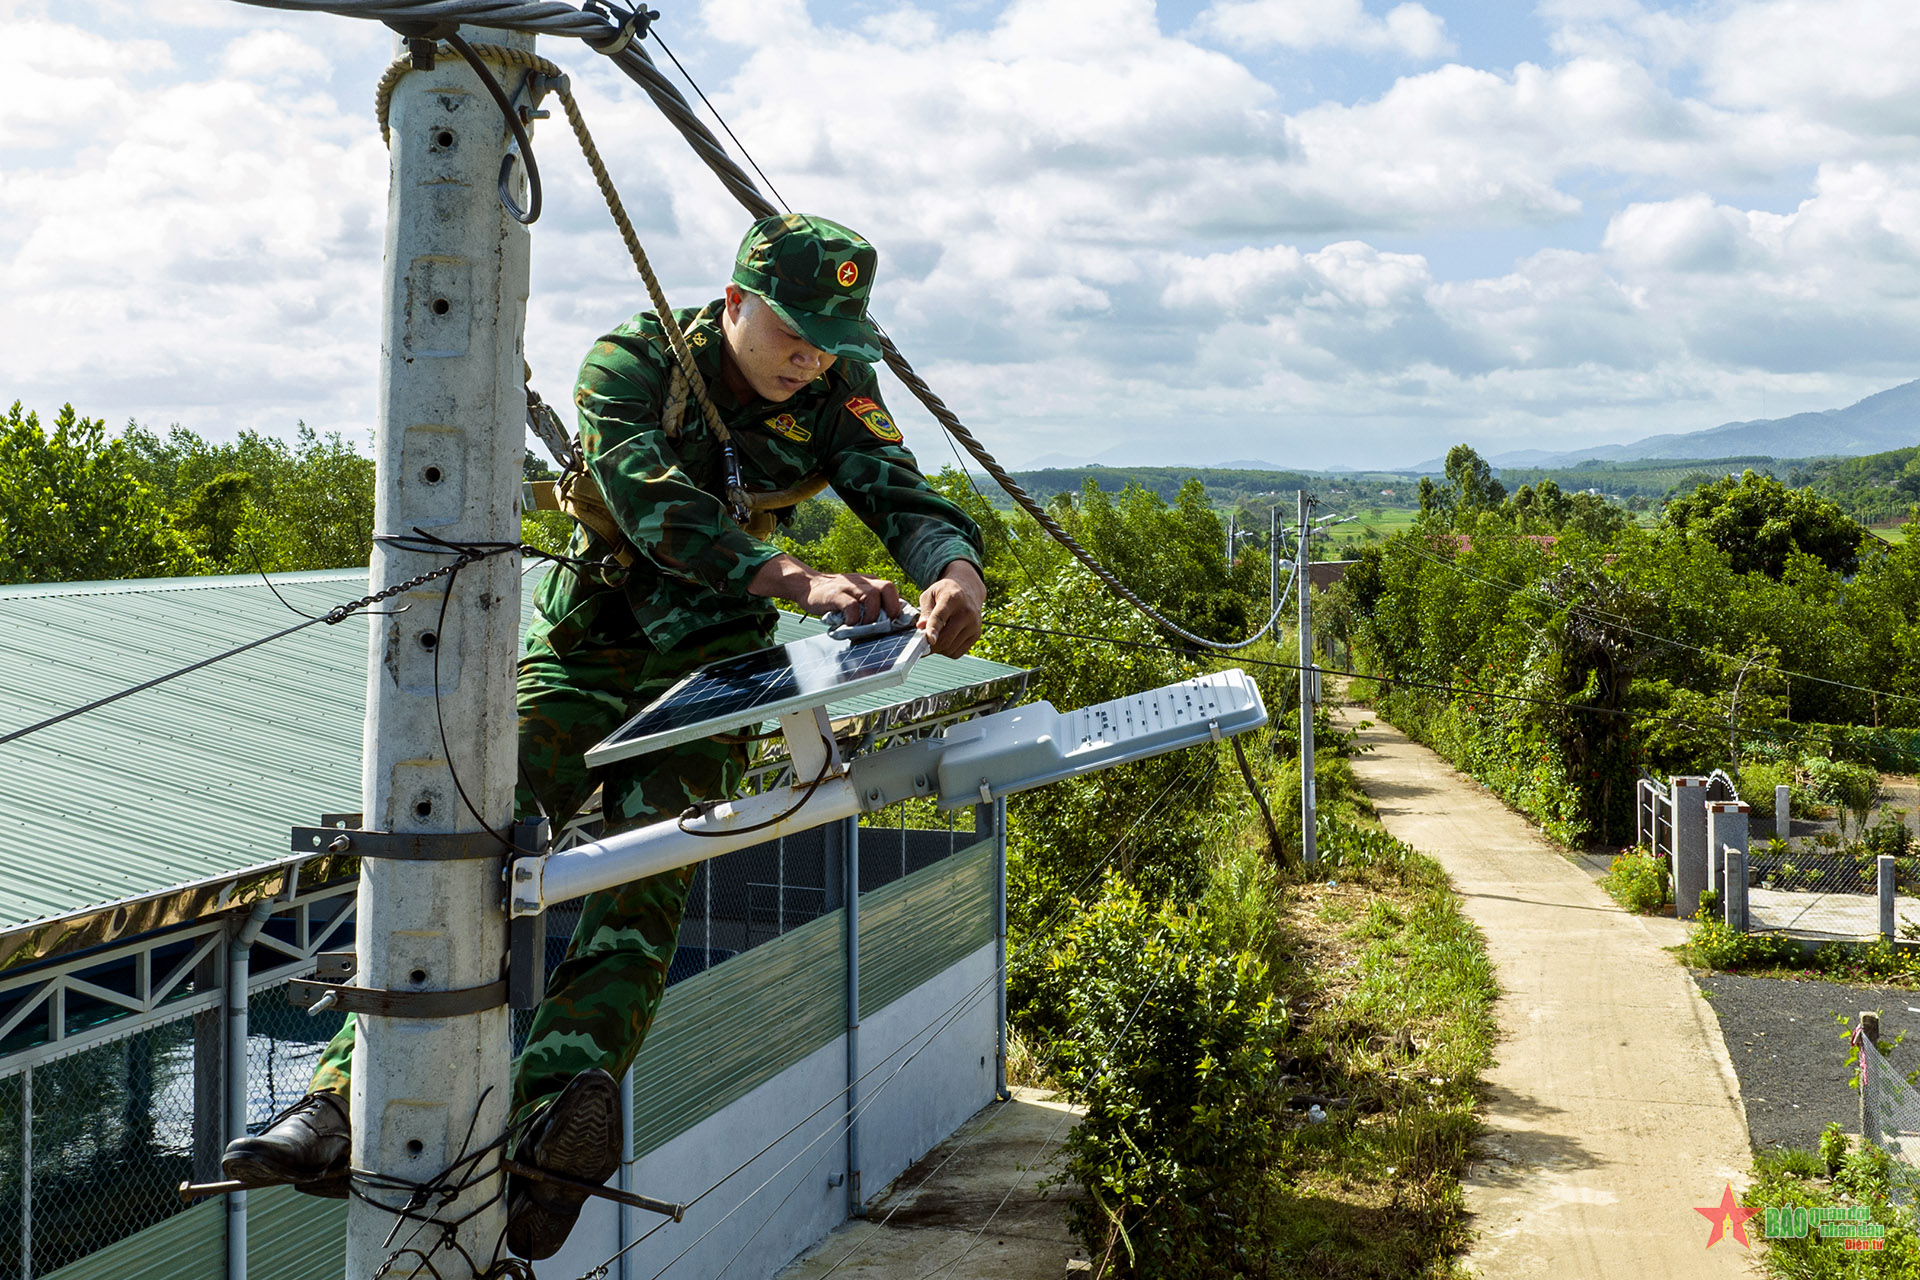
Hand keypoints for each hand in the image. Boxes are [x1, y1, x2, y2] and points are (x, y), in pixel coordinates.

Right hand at [749, 554, 901, 624]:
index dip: (897, 607)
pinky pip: (852, 606)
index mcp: (870, 582)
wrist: (807, 585)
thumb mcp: (855, 595)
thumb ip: (869, 605)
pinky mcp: (836, 594)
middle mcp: (862, 582)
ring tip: (864, 626)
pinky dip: (854, 618)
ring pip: (872, 596)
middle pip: (888, 587)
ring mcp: (849, 586)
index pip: (892, 590)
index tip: (896, 623)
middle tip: (884, 624)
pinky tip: (848, 624)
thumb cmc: (834, 596)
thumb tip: (886, 624)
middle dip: (890, 608)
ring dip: (871, 616)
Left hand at [917, 560, 985, 657]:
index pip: (941, 617)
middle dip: (931, 646)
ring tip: (936, 638)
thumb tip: (921, 626)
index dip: (934, 629)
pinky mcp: (976, 635)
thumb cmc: (946, 592)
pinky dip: (948, 651)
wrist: (969, 590)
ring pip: (951, 648)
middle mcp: (966, 612)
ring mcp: (974, 625)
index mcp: (952, 599)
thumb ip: (925, 610)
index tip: (930, 640)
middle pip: (946, 638)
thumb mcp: (931, 594)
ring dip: (939, 649)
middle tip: (923, 644)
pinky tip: (946, 640)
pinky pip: (957, 653)